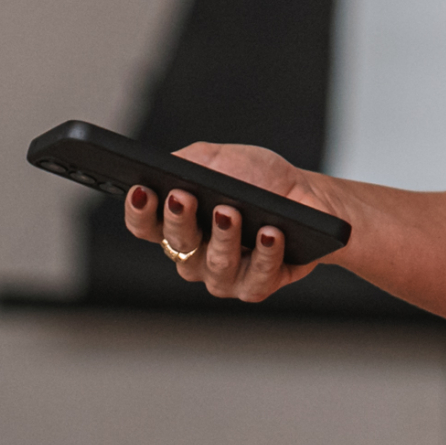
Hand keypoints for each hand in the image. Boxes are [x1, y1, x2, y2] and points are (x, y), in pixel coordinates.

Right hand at [119, 142, 333, 301]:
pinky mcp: (256, 285)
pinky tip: (270, 234)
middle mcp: (195, 256)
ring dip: (224, 237)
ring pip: (216, 263)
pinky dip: (265, 254)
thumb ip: (189, 161)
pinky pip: (256, 277)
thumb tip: (167, 166)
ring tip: (231, 213)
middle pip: (178, 244)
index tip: (142, 190)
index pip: (146, 225)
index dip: (139, 211)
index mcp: (179, 225)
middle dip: (179, 219)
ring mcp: (224, 275)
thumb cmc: (257, 179)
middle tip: (184, 196)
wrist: (306, 195)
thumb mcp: (221, 159)